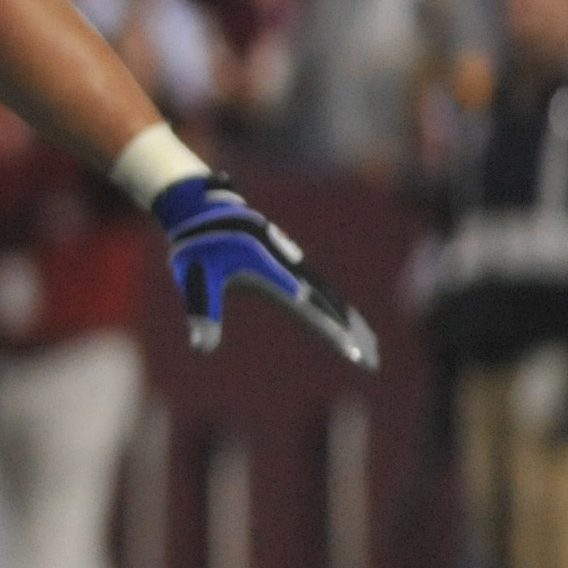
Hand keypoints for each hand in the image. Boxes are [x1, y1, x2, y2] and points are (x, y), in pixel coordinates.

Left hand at [153, 175, 378, 369]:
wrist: (200, 205)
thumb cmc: (195, 245)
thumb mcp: (193, 280)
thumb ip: (202, 315)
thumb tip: (200, 349)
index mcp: (272, 276)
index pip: (311, 313)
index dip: (334, 335)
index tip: (356, 354)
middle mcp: (289, 270)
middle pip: (331, 306)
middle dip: (353, 335)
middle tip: (373, 362)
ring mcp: (292, 264)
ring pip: (330, 296)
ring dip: (351, 321)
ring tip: (369, 345)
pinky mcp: (289, 262)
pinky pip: (322, 287)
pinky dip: (338, 306)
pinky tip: (345, 319)